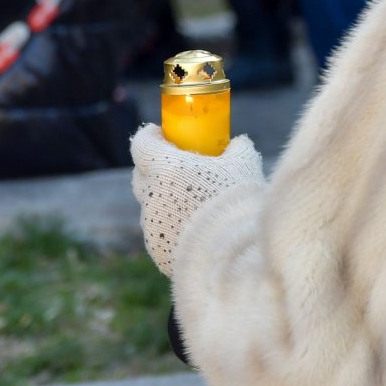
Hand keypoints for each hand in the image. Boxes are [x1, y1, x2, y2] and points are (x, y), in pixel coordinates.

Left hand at [131, 125, 264, 275]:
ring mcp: (151, 226)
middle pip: (141, 175)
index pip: (141, 144)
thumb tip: (237, 143)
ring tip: (195, 204)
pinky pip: (160, 233)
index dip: (149, 136)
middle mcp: (151, 197)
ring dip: (166, 200)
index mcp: (165, 169)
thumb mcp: (244, 164)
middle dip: (155, 167)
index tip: (160, 133)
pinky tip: (197, 231)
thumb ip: (239, 147)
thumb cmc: (237, 201)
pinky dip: (173, 228)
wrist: (235, 252)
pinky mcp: (157, 251)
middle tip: (177, 166)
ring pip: (152, 206)